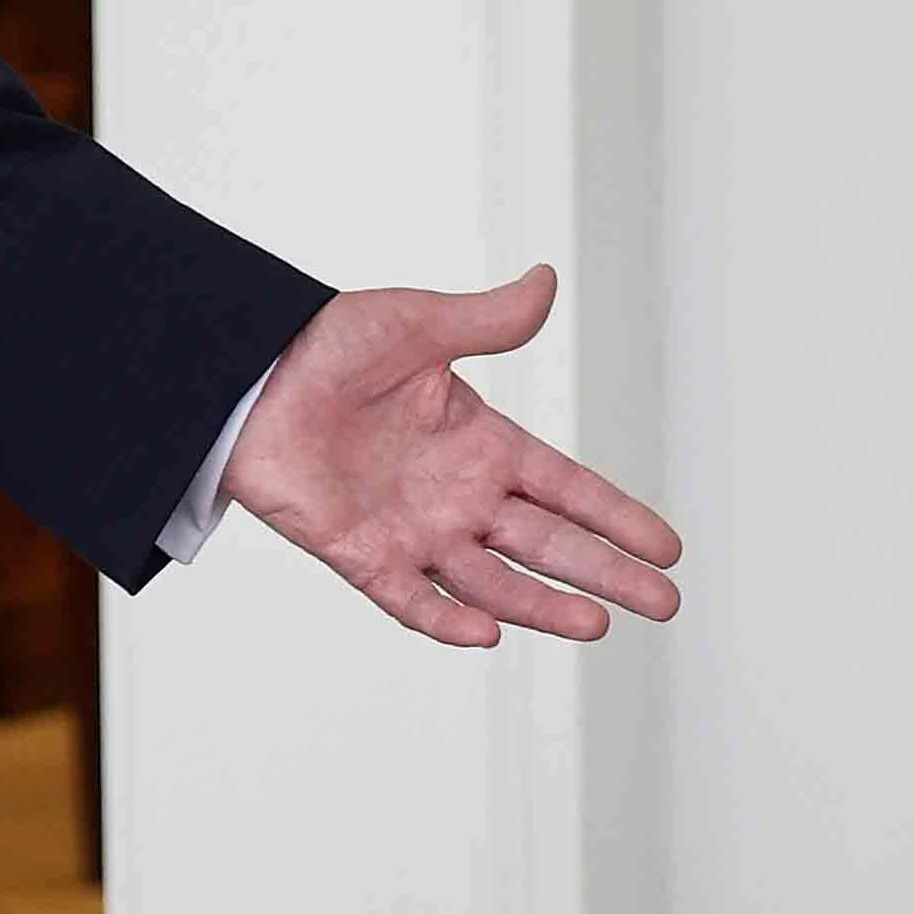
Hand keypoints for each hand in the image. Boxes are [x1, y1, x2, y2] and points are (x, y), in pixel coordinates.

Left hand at [223, 265, 682, 645]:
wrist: (245, 377)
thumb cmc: (326, 344)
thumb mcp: (417, 324)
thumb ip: (486, 319)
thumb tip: (545, 279)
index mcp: (480, 440)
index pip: (567, 486)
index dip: (616, 516)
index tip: (668, 548)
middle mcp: (457, 493)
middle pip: (548, 542)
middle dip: (606, 572)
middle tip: (664, 604)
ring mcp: (413, 529)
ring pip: (493, 581)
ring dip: (543, 605)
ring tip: (596, 624)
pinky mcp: (363, 555)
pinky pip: (410, 599)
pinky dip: (446, 619)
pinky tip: (489, 634)